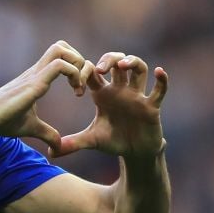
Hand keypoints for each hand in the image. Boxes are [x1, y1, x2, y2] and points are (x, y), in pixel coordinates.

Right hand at [0, 41, 94, 151]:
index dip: (75, 67)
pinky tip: (74, 93)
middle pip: (61, 45)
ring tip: (78, 88)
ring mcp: (35, 75)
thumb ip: (47, 133)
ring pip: (61, 49)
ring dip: (77, 65)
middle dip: (78, 60)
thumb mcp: (31, 127)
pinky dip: (73, 74)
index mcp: (36, 78)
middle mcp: (36, 71)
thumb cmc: (2, 121)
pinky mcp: (34, 83)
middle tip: (80, 84)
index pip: (59, 56)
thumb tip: (58, 146)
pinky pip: (59, 66)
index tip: (78, 90)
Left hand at [49, 52, 167, 158]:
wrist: (134, 153)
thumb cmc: (113, 141)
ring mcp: (137, 96)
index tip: (77, 90)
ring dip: (132, 62)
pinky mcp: (152, 106)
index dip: (85, 73)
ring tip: (124, 64)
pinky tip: (159, 71)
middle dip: (109, 59)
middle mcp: (120, 89)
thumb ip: (72, 143)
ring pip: (138, 68)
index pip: (93, 71)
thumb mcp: (91, 141)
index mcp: (103, 93)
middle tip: (101, 68)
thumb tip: (50, 153)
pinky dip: (162, 80)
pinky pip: (160, 90)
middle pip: (116, 61)